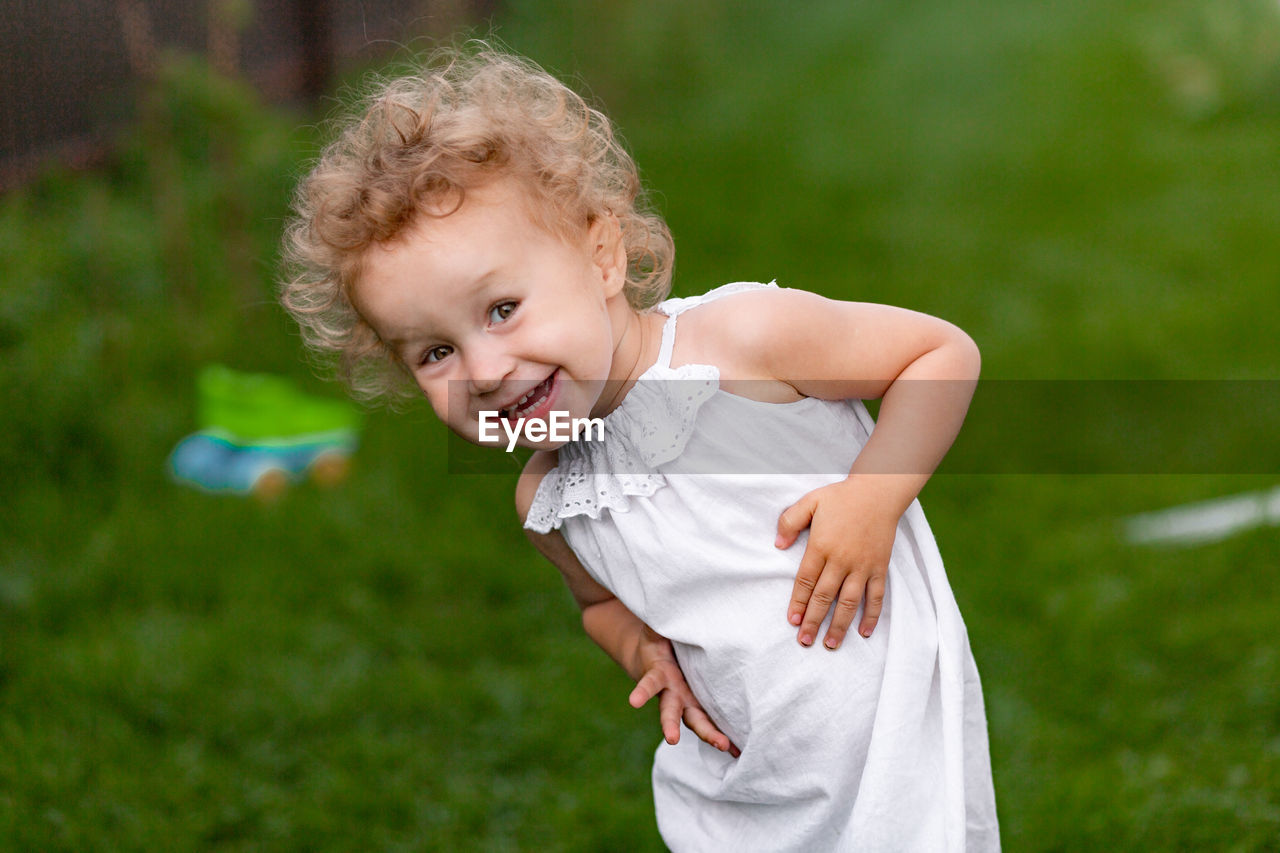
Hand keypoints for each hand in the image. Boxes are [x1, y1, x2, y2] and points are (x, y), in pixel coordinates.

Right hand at [629, 631, 739, 756]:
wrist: (660, 654)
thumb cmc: (662, 637)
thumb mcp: (660, 626)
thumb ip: (664, 619)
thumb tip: (666, 588)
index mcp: (661, 674)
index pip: (649, 683)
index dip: (642, 691)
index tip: (633, 701)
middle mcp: (672, 691)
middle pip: (671, 710)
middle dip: (671, 724)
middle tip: (672, 738)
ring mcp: (687, 700)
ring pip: (695, 720)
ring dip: (707, 734)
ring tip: (723, 748)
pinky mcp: (699, 702)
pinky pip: (710, 719)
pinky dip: (721, 734)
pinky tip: (739, 750)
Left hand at [775, 479, 895, 649]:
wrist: (878, 491)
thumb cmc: (841, 497)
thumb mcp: (809, 501)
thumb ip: (790, 522)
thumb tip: (778, 545)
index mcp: (822, 546)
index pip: (806, 581)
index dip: (799, 603)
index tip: (792, 621)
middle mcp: (842, 560)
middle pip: (825, 597)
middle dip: (814, 621)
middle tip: (804, 641)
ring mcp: (862, 566)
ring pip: (849, 602)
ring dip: (839, 626)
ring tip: (830, 644)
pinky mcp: (880, 567)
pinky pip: (876, 596)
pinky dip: (872, 615)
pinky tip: (864, 632)